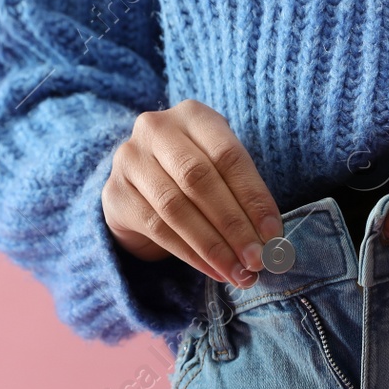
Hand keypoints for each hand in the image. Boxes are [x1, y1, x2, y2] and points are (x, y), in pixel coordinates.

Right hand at [102, 99, 283, 287]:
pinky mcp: (115, 193)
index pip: (228, 157)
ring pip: (176, 208)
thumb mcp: (218, 169)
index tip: (274, 235)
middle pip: (199, 180)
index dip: (253, 198)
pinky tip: (213, 270)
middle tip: (257, 259)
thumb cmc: (190, 176)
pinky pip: (157, 228)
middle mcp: (155, 129)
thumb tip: (271, 240)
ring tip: (238, 272)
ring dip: (213, 246)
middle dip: (233, 225)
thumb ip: (241, 194)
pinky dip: (190, 254)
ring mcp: (129, 160)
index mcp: (192, 115)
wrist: (138, 186)